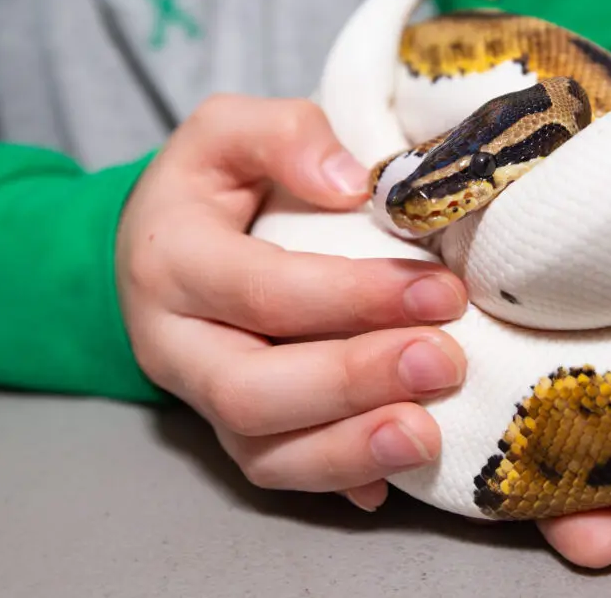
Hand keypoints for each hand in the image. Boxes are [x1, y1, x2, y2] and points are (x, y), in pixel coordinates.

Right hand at [115, 94, 468, 510]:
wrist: (167, 243)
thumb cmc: (212, 184)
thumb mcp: (228, 130)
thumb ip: (284, 136)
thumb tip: (350, 183)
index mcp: (171, 262)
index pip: (263, 291)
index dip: (354, 297)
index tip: (440, 290)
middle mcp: (175, 344)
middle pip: (253, 390)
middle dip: (354, 381)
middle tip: (443, 361)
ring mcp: (203, 398)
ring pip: (263, 452)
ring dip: (350, 450)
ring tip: (426, 434)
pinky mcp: (237, 431)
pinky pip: (281, 473)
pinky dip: (340, 480)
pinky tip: (395, 476)